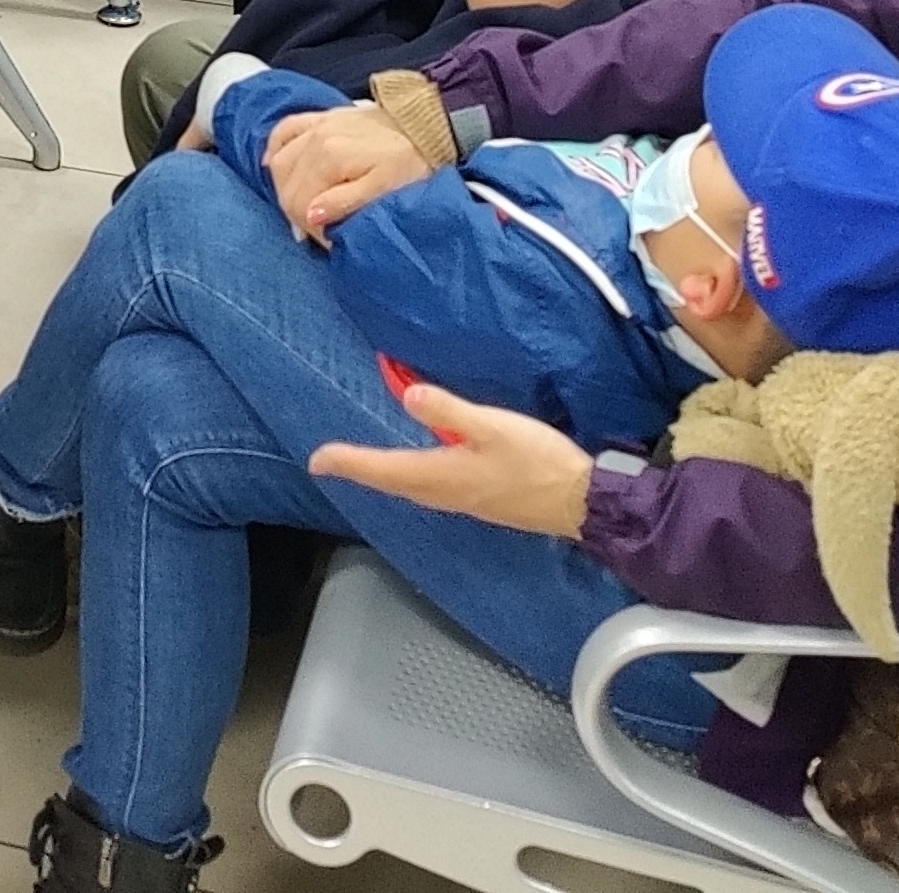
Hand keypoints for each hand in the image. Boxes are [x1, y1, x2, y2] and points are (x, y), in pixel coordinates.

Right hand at [262, 103, 428, 243]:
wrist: (428, 127)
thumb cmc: (411, 162)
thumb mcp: (384, 189)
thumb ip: (344, 202)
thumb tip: (310, 215)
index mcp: (330, 157)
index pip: (299, 202)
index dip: (311, 229)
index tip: (329, 242)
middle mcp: (317, 138)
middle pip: (287, 185)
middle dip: (297, 213)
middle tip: (318, 232)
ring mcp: (318, 125)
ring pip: (280, 161)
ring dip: (284, 187)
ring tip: (301, 207)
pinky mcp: (322, 117)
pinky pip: (285, 129)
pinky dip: (274, 148)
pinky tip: (272, 164)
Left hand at [312, 382, 596, 539]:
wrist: (581, 501)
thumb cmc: (538, 463)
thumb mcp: (494, 427)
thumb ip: (450, 411)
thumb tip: (407, 396)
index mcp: (442, 476)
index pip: (383, 469)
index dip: (349, 462)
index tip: (317, 460)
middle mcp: (446, 494)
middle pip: (391, 482)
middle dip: (359, 469)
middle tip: (329, 461)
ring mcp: (464, 500)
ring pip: (410, 487)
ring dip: (383, 474)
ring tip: (363, 463)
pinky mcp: (480, 500)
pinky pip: (431, 489)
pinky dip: (410, 477)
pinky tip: (417, 469)